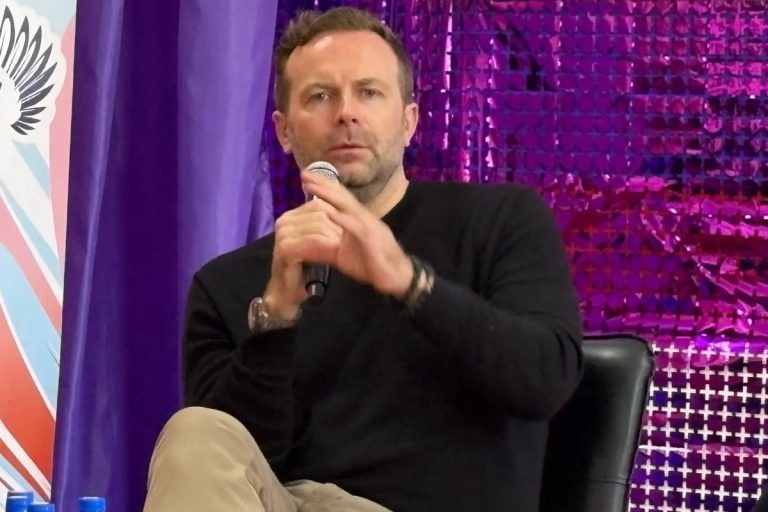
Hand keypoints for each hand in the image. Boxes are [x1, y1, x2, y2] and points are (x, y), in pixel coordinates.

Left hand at [264, 171, 412, 313]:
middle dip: (324, 184)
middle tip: (305, 173)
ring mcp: (370, 228)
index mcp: (359, 220)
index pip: (341, 199)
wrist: (398, 278)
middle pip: (343, 198)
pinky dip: (343, 220)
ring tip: (314, 187)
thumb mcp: (345, 255)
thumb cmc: (373, 265)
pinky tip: (331, 214)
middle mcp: (365, 219)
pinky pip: (357, 228)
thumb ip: (329, 246)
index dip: (325, 187)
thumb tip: (309, 244)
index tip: (307, 178)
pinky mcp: (373, 241)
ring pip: (348, 208)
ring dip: (331, 196)